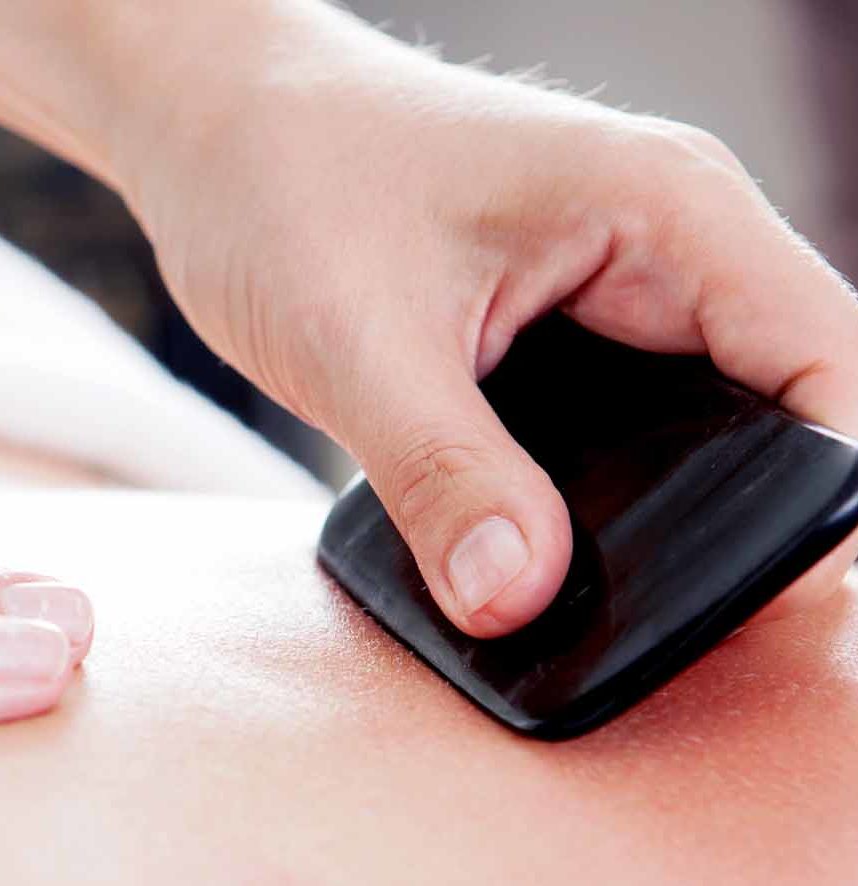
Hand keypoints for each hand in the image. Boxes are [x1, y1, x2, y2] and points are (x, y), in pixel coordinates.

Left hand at [116, 4, 857, 635]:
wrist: (215, 134)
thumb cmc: (285, 177)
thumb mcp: (360, 340)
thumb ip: (443, 473)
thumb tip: (517, 596)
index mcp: (667, 215)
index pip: (827, 363)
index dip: (826, 495)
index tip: (784, 601)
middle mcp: (663, 256)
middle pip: (780, 413)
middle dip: (749, 522)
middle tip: (695, 624)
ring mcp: (611, 303)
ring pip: (700, 436)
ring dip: (676, 521)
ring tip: (628, 611)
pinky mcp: (554, 346)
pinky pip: (619, 442)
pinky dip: (602, 508)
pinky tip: (555, 562)